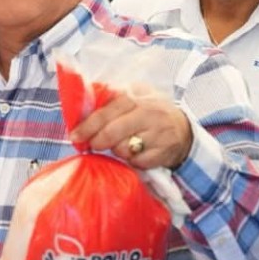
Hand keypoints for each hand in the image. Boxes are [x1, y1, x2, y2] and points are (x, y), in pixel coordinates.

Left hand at [69, 84, 192, 169]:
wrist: (183, 128)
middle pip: (113, 132)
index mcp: (136, 97)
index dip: (88, 126)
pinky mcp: (164, 152)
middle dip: (98, 141)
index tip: (74, 136)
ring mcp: (158, 133)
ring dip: (118, 150)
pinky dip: (133, 161)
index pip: (106, 112)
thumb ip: (109, 99)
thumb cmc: (150, 112)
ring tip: (124, 144)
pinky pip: (138, 162)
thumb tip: (80, 107)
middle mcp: (148, 113)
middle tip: (93, 144)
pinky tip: (137, 153)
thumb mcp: (134, 97)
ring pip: (124, 149)